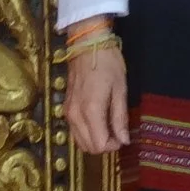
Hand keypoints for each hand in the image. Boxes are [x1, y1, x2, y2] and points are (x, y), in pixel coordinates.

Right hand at [64, 31, 130, 153]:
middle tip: (118, 132)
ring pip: (79, 142)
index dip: (113, 145)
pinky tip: (98, 121)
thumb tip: (124, 140)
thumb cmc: (108, 63)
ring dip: (95, 140)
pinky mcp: (65, 108)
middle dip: (104, 145)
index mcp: (91, 111)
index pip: (99, 145)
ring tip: (109, 126)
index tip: (123, 135)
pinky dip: (86, 133)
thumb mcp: (120, 89)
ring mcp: (68, 112)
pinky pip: (75, 131)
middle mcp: (75, 115)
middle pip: (88, 147)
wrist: (87, 44)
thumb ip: (120, 117)